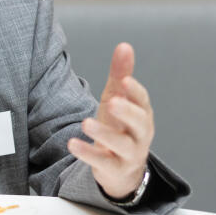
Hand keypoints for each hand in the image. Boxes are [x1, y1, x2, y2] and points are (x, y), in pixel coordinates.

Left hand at [67, 43, 153, 199]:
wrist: (121, 166)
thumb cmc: (120, 126)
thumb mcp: (117, 99)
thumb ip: (120, 74)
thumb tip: (124, 46)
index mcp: (142, 114)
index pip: (143, 101)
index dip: (135, 92)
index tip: (124, 81)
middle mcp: (140, 134)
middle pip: (139, 123)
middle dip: (127, 112)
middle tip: (112, 102)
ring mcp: (129, 153)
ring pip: (122, 145)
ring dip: (104, 134)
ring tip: (86, 123)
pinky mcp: (114, 168)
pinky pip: (103, 162)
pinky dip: (88, 154)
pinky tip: (72, 143)